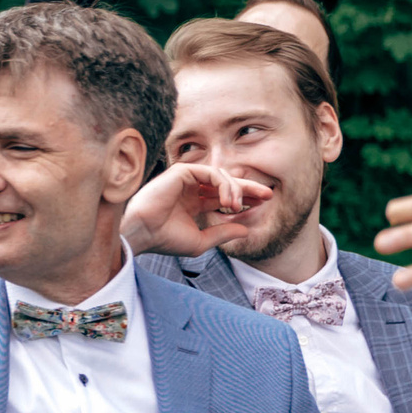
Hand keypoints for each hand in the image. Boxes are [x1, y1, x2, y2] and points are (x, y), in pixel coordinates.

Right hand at [120, 163, 274, 257]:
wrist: (143, 235)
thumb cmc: (165, 240)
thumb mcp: (201, 240)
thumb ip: (223, 233)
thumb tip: (247, 230)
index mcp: (193, 203)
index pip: (223, 196)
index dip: (244, 198)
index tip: (263, 203)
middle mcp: (190, 189)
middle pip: (226, 183)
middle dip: (248, 187)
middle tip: (268, 194)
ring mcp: (185, 179)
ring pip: (221, 175)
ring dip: (235, 189)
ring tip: (238, 206)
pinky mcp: (181, 172)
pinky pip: (211, 172)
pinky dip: (223, 184)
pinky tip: (227, 200)